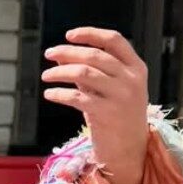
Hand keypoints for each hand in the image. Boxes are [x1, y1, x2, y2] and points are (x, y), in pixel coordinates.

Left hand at [42, 27, 148, 183]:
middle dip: (68, 51)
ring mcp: (121, 96)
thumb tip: (61, 54)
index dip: (91, 34)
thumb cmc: (116, 114)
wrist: (129, 149)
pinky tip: (49, 93)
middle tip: (49, 53)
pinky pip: (77, 97)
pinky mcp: (107, 114)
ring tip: (46, 76)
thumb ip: (90, 70)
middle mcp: (132, 79)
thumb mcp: (109, 88)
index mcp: (136, 68)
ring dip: (60, 72)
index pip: (115, 40)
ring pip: (85, 72)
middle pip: (95, 55)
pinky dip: (60, 93)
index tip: (69, 35)